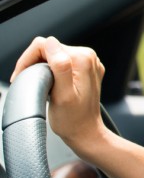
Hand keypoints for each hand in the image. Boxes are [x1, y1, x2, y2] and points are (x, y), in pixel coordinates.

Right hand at [11, 36, 108, 155]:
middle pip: (48, 48)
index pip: (45, 45)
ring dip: (40, 68)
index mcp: (83, 59)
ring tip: (39, 86)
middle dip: (33, 64)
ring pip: (52, 55)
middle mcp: (88, 57)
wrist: (86, 133)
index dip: (28, 60)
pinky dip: (49, 72)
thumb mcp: (63, 95)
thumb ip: (59, 67)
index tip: (22, 77)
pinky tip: (49, 86)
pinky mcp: (83, 70)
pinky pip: (59, 62)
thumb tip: (51, 44)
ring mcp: (87, 63)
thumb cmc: (73, 119)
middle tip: (28, 83)